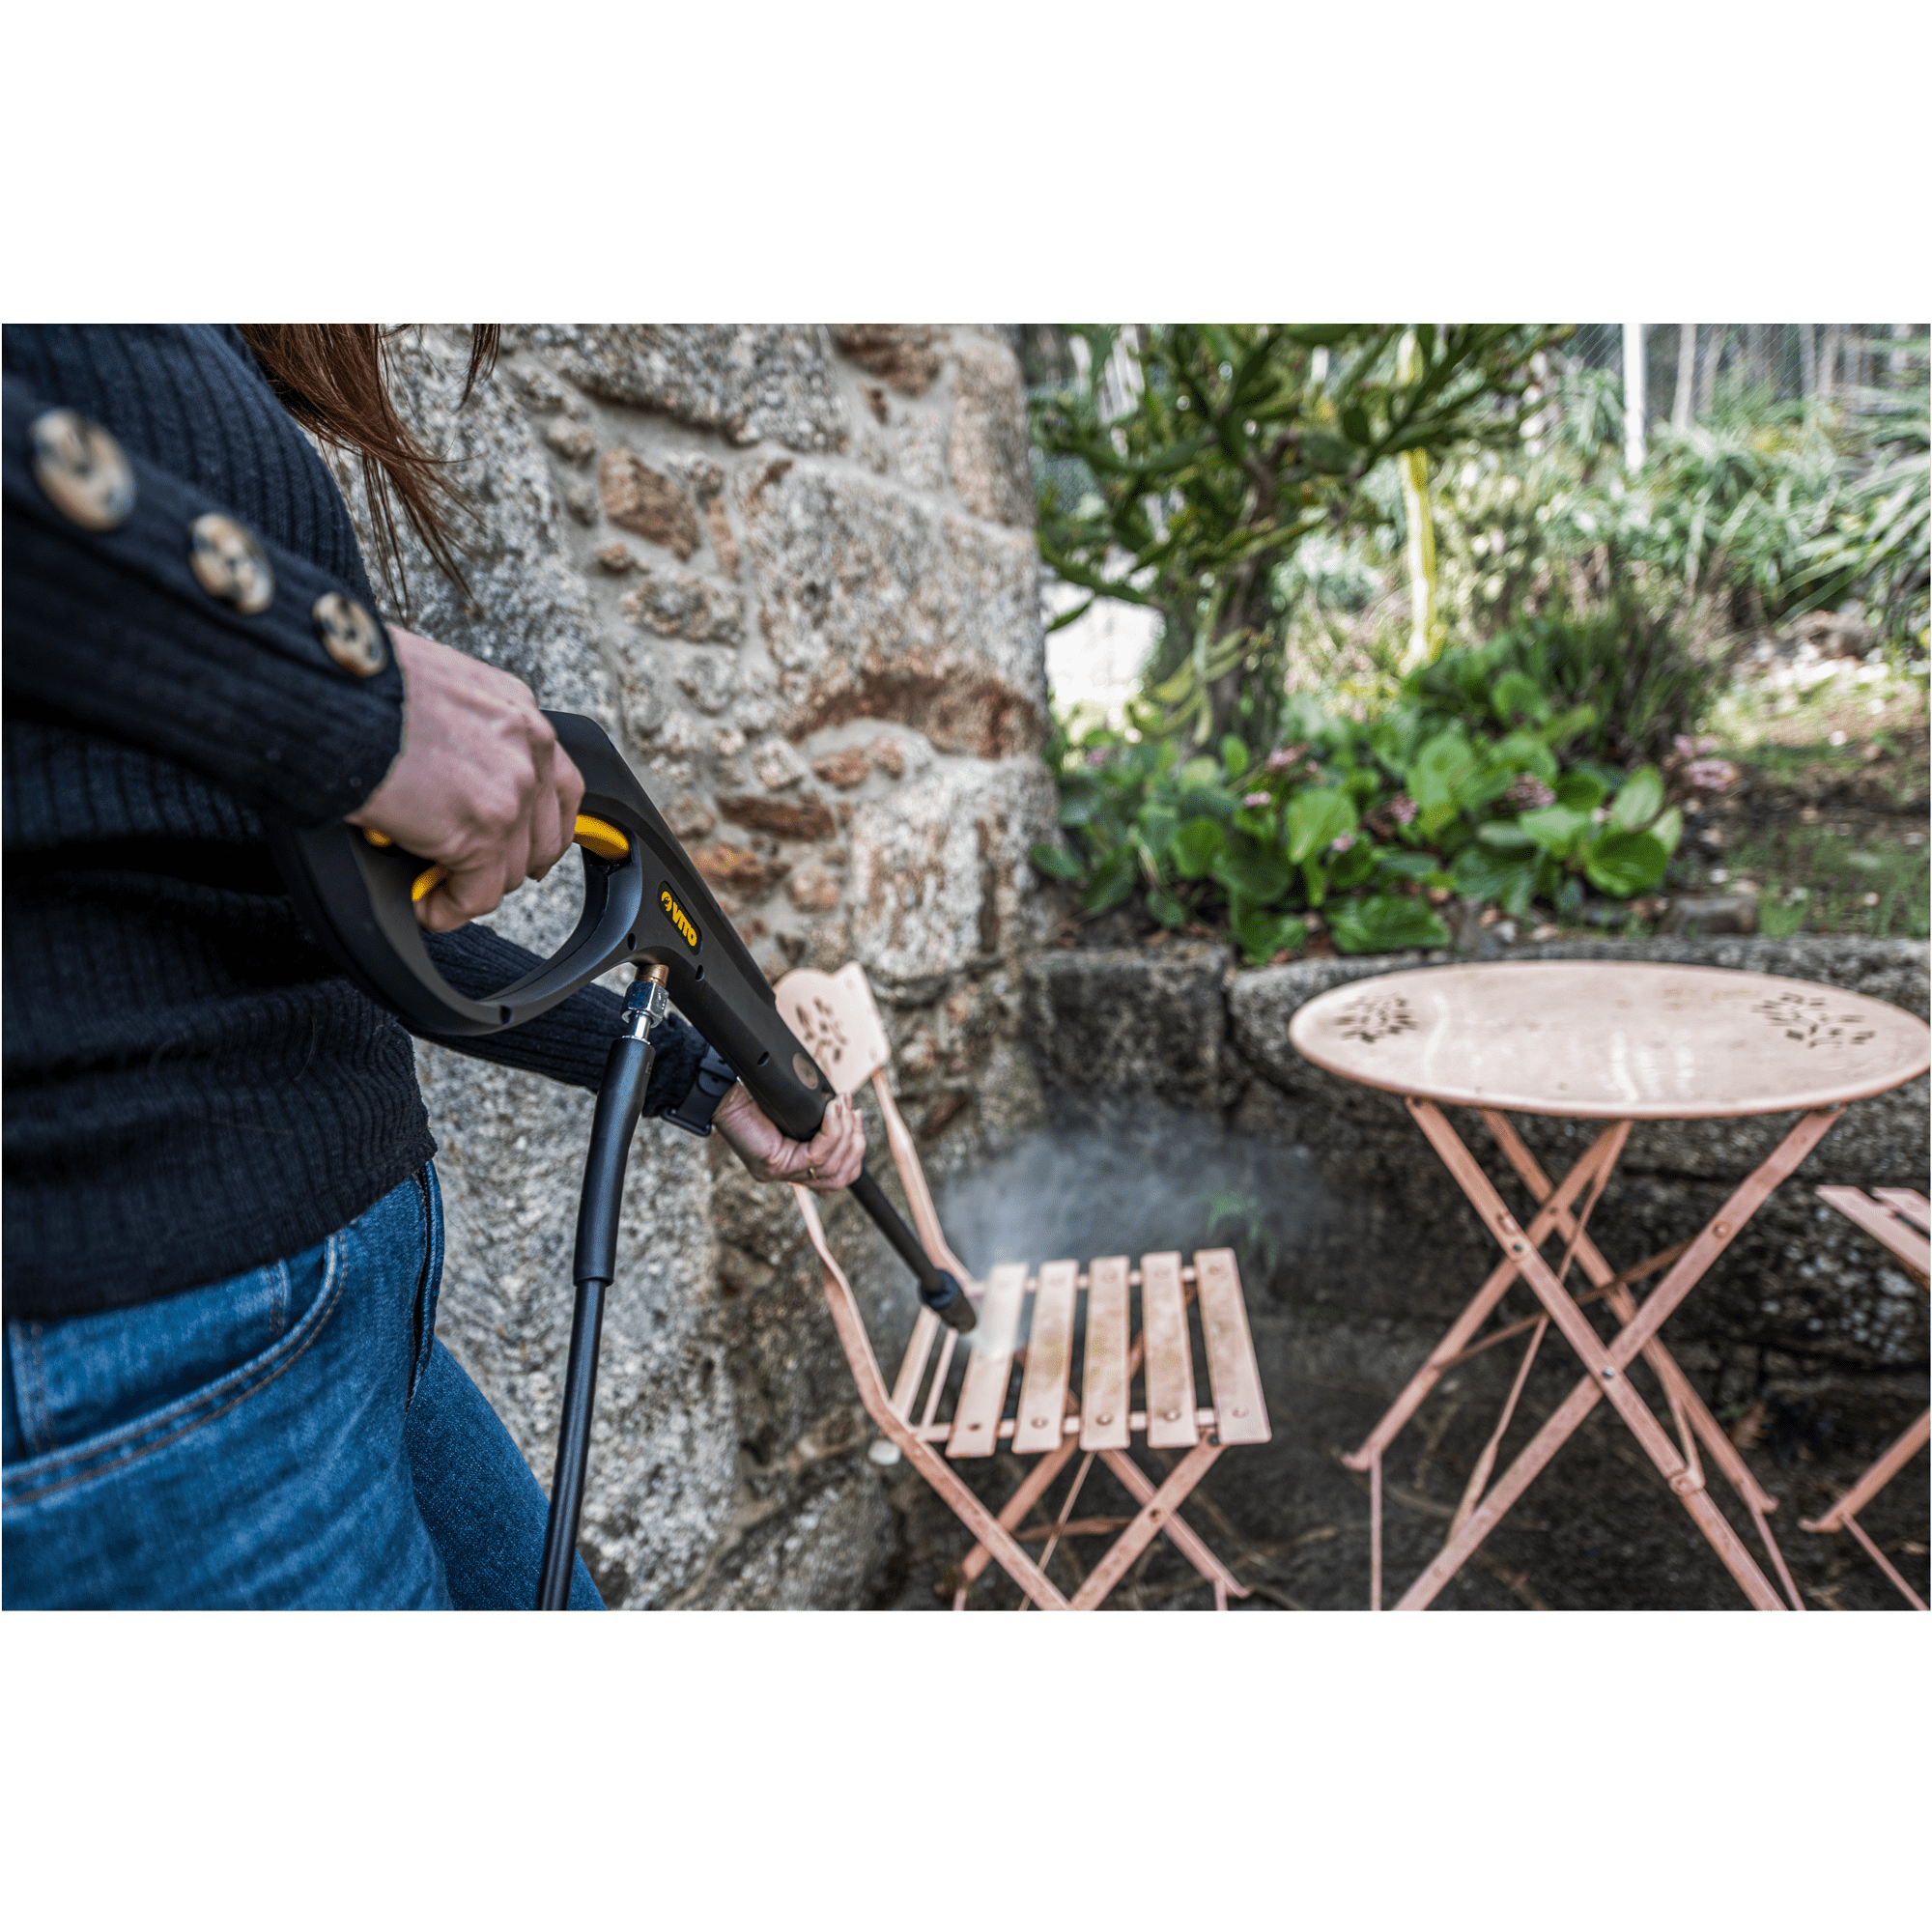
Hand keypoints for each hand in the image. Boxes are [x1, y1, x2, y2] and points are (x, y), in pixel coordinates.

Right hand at [348, 627, 584, 931]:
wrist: (329, 694)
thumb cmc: (359, 685)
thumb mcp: (433, 689)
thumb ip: (461, 730)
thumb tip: (447, 766)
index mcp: (515, 708)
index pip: (556, 782)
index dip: (538, 823)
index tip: (520, 845)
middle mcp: (527, 747)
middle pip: (542, 834)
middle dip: (508, 861)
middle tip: (470, 875)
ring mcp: (511, 792)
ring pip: (510, 870)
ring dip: (473, 886)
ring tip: (434, 887)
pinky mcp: (482, 832)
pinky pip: (477, 896)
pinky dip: (450, 909)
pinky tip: (425, 906)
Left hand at [713, 1086, 864, 1193]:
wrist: (726, 1094)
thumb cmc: (759, 1098)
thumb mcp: (800, 1111)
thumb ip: (822, 1119)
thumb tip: (850, 1110)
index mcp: (797, 1164)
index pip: (839, 1176)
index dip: (855, 1152)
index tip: (856, 1118)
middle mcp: (789, 1174)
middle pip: (840, 1176)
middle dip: (855, 1143)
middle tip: (851, 1111)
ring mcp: (781, 1174)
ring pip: (830, 1169)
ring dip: (844, 1134)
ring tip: (842, 1105)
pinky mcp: (774, 1166)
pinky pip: (815, 1156)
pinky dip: (830, 1131)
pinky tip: (832, 1111)